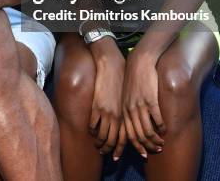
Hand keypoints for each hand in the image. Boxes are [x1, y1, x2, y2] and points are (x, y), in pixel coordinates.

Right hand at [88, 38, 124, 155]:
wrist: (112, 64)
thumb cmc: (122, 77)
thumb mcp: (128, 96)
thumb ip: (126, 109)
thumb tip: (127, 121)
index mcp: (126, 113)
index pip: (125, 138)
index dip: (121, 149)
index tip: (118, 156)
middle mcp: (118, 115)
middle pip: (114, 140)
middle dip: (110, 150)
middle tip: (106, 154)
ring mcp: (106, 112)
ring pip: (103, 136)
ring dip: (100, 144)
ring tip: (98, 146)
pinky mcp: (96, 106)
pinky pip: (93, 125)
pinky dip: (92, 131)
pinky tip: (92, 132)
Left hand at [121, 51, 165, 158]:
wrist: (139, 62)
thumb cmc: (134, 79)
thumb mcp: (127, 96)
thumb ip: (129, 110)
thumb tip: (134, 124)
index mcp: (123, 109)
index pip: (127, 134)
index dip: (135, 146)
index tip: (143, 154)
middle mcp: (130, 110)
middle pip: (138, 136)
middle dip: (147, 147)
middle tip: (155, 150)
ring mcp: (140, 105)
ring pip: (148, 131)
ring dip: (156, 140)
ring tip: (162, 143)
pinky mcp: (151, 100)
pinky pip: (157, 119)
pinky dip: (162, 128)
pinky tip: (165, 129)